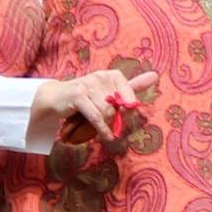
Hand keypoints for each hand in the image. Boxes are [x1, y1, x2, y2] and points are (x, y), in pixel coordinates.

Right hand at [34, 67, 157, 147]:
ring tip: (99, 124)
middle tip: (107, 122)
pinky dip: (102, 129)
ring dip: (105, 123)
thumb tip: (155, 76)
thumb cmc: (87, 96)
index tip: (122, 116)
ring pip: (107, 112)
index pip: (130, 96)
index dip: (127, 110)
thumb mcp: (109, 90)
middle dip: (114, 118)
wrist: (56, 97)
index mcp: (112, 75)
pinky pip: (96, 116)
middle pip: (117, 107)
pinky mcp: (78, 96)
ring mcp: (88, 85)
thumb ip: (132, 86)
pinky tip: (106, 136)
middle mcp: (101, 76)